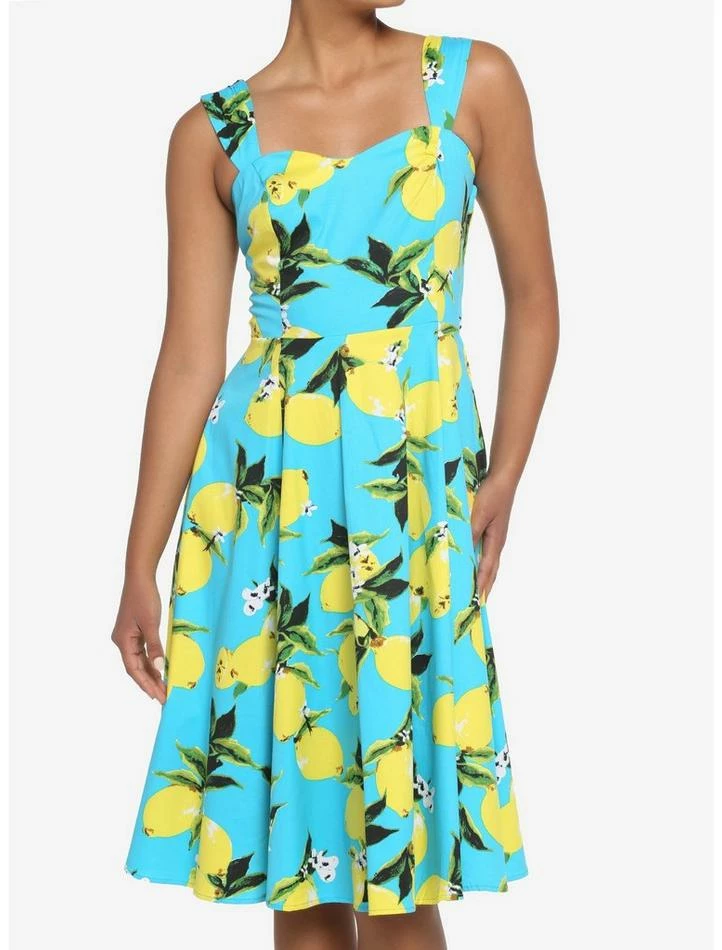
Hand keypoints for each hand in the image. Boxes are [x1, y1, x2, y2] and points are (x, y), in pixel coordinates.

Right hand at [111, 573, 165, 702]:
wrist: (140, 577)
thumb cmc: (144, 598)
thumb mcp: (151, 623)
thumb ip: (155, 646)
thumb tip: (160, 667)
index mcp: (123, 641)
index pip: (133, 669)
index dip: (145, 684)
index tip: (156, 697)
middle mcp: (122, 641)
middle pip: (136, 668)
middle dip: (149, 683)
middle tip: (164, 697)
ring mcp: (128, 636)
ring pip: (139, 661)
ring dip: (151, 674)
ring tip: (164, 688)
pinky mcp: (135, 631)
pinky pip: (142, 652)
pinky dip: (151, 662)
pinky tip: (161, 670)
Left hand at [471, 471, 517, 600]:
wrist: (503, 478)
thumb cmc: (493, 495)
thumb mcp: (478, 514)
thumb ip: (470, 532)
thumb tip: (461, 551)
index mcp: (495, 542)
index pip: (487, 570)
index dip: (481, 587)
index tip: (476, 603)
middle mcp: (496, 542)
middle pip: (490, 571)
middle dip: (483, 587)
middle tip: (476, 605)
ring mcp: (494, 536)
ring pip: (487, 562)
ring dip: (481, 577)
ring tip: (473, 591)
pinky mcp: (489, 529)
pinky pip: (482, 551)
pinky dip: (477, 562)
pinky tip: (469, 563)